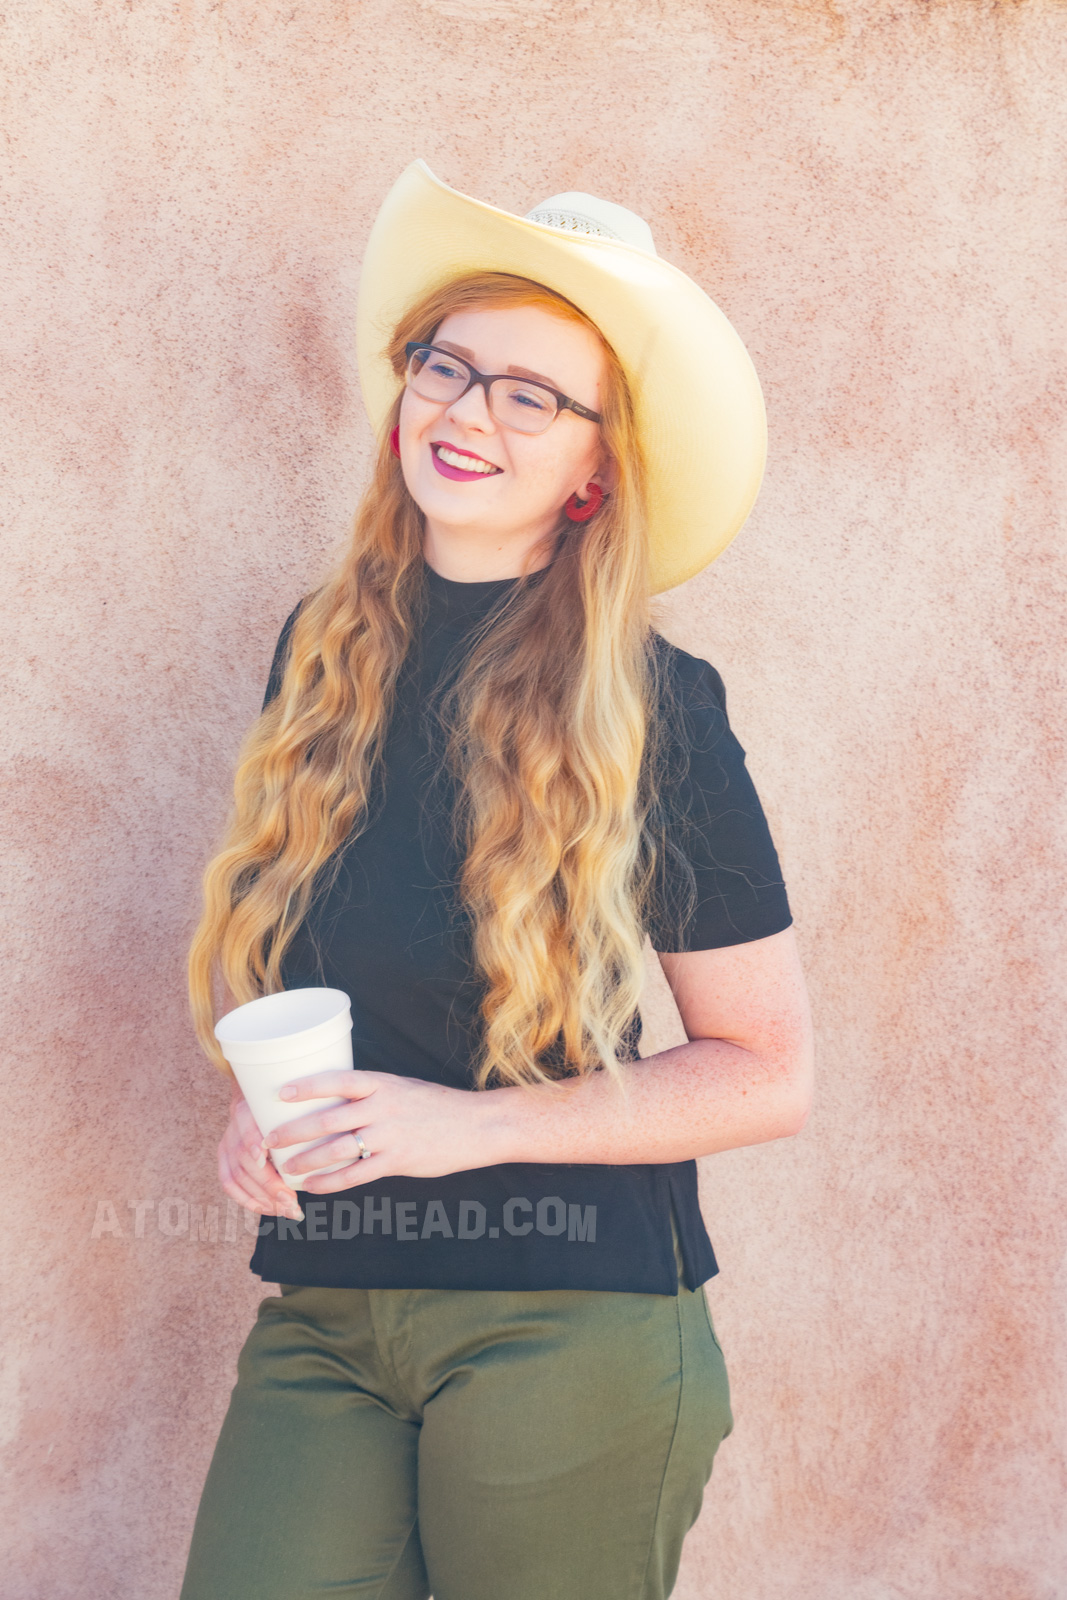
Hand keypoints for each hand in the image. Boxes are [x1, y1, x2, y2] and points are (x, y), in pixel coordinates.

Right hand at [219, 1081, 304, 1221]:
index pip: (247, 1127)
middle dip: (268, 1184)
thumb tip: (345, 1135)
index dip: (254, 1144)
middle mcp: (234, 1125)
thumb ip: (312, 1112)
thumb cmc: (287, 1100)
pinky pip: (228, 1183)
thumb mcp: (296, 1099)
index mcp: (250, 1106)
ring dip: (261, 1197)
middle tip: (292, 1200)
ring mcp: (227, 1142)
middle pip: (244, 1159)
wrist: (258, 1093)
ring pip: (236, 1176)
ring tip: (287, 1209)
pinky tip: (268, 1209)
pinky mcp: (224, 1156)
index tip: (270, 1161)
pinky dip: (247, 1200)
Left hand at [262, 1069, 505, 1193]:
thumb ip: (372, 1095)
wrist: (477, 1126)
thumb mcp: (403, 1088)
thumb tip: (336, 1104)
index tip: (280, 1093)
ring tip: (287, 1169)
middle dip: (292, 1132)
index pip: (336, 1080)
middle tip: (268, 1141)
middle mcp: (382, 1107)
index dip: (306, 1087)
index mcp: (382, 1083)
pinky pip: (355, 1175)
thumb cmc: (437, 1106)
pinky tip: (314, 1187)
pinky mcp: (397, 1161)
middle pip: (326, 1120)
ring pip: (336, 1150)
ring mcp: (389, 1135)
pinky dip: (330, 1182)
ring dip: (306, 1161)